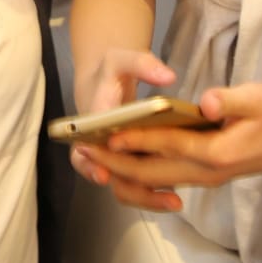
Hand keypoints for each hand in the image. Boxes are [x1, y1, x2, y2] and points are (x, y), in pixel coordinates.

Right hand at [70, 51, 179, 212]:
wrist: (106, 84)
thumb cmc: (112, 72)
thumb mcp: (123, 60)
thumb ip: (143, 64)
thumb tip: (167, 76)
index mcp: (92, 120)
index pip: (84, 147)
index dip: (90, 163)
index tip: (103, 173)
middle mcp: (99, 145)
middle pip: (105, 175)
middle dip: (130, 188)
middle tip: (157, 195)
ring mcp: (114, 157)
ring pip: (122, 186)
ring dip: (145, 198)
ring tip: (174, 203)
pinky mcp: (129, 162)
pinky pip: (136, 184)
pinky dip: (153, 194)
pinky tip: (177, 197)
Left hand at [75, 82, 261, 210]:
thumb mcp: (259, 97)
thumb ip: (231, 100)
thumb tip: (206, 102)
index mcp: (220, 153)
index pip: (170, 147)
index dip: (138, 140)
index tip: (110, 134)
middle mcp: (210, 171)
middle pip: (154, 174)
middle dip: (118, 164)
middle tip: (87, 150)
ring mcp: (208, 176)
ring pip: (158, 180)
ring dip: (125, 172)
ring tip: (95, 157)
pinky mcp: (206, 173)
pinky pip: (167, 178)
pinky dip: (143, 173)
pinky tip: (123, 161)